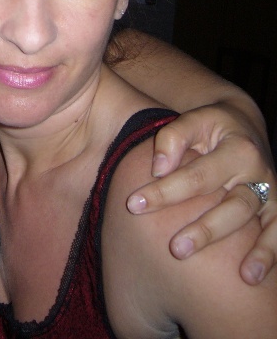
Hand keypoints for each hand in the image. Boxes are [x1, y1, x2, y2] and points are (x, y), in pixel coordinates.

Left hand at [126, 103, 276, 283]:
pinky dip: (269, 254)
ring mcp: (271, 192)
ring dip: (238, 246)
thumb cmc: (212, 126)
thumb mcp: (193, 120)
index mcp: (236, 149)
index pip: (196, 176)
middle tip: (175, 249)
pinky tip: (250, 276)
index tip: (134, 205)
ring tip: (228, 270)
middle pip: (230, 204)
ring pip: (251, 221)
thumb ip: (173, 138)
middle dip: (203, 229)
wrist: (245, 125)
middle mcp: (257, 172)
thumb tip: (158, 169)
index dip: (165, 192)